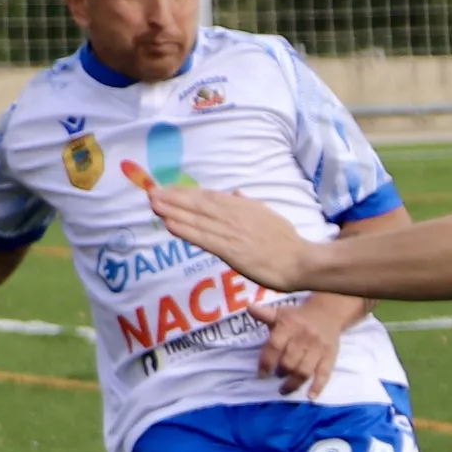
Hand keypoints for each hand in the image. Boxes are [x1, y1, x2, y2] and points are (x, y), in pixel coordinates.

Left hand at [142, 175, 311, 289]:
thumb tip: (235, 194)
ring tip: (154, 205)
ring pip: (199, 219)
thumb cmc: (288, 242)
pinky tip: (170, 225)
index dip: (186, 193)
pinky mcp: (232, 250)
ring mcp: (233, 232)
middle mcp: (236, 216)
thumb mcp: (269, 215)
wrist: (300, 261)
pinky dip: (187, 230)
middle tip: (151, 192)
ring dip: (174, 211)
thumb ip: (249, 205)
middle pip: (199, 204)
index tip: (167, 189)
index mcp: (244, 206)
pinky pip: (205, 238)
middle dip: (174, 198)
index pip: (210, 197)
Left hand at [253, 302, 344, 393]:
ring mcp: (319, 347)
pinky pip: (325, 373)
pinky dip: (317, 386)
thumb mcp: (281, 312)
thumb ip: (264, 314)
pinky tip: (310, 397)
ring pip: (305, 370)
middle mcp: (305, 336)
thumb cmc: (299, 316)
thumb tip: (249, 308)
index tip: (262, 374)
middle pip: (290, 361)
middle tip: (276, 377)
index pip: (275, 346)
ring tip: (285, 389)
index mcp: (290, 325)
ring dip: (293, 383)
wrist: (328, 312)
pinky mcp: (330, 355)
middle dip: (280, 373)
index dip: (266, 362)